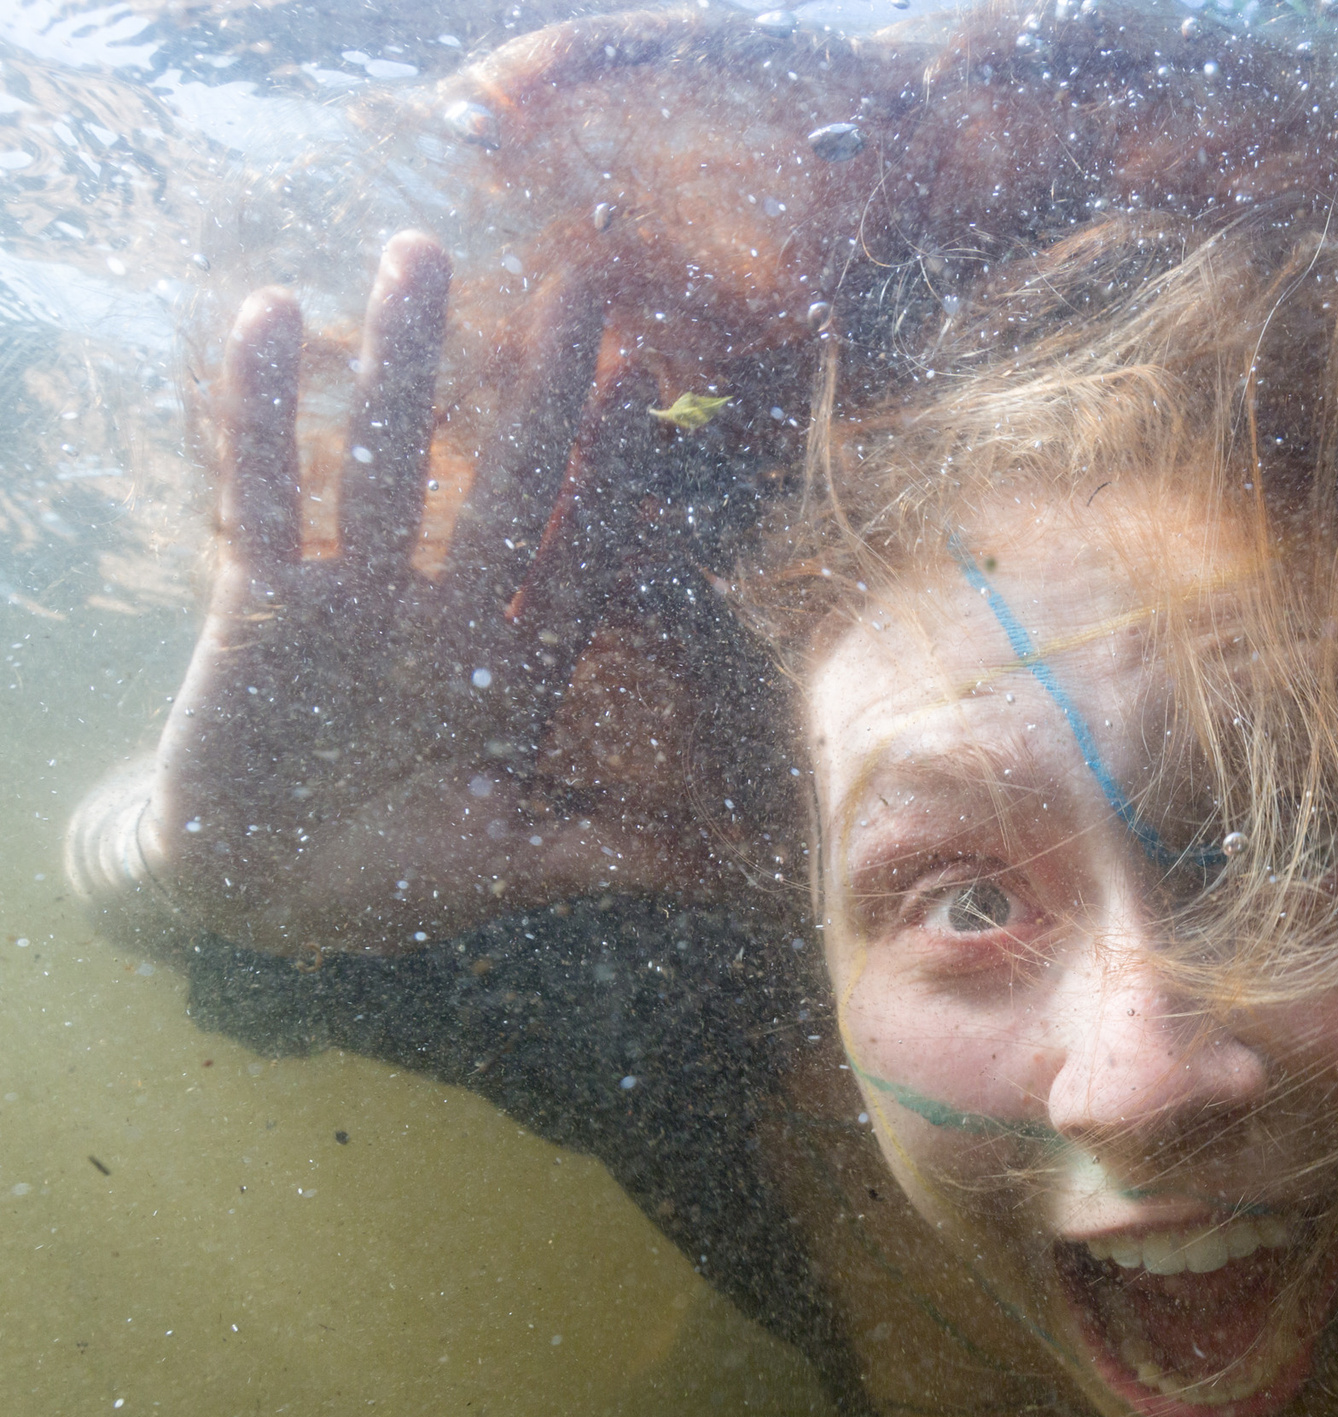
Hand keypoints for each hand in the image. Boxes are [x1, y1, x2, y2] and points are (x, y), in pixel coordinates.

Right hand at [143, 233, 713, 952]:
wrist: (267, 899)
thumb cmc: (402, 882)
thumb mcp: (513, 866)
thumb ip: (609, 853)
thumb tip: (735, 881)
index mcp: (514, 669)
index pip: (579, 552)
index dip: (612, 475)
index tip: (646, 388)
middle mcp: (444, 613)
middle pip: (506, 481)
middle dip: (542, 388)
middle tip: (579, 284)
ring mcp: (355, 598)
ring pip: (388, 460)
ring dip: (403, 364)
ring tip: (418, 252)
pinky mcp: (261, 600)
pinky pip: (262, 492)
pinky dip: (260, 412)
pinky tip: (270, 318)